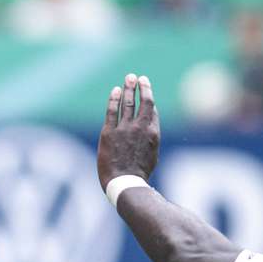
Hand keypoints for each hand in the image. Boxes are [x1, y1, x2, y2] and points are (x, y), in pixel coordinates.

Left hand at [98, 73, 160, 188]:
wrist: (125, 183)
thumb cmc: (139, 174)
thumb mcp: (152, 156)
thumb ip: (151, 140)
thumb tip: (150, 130)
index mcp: (153, 134)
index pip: (152, 111)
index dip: (148, 101)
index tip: (145, 93)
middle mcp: (141, 128)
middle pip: (143, 102)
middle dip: (142, 88)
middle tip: (138, 78)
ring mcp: (125, 129)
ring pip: (128, 103)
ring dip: (129, 88)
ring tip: (129, 78)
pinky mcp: (109, 132)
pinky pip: (112, 111)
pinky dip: (114, 99)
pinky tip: (115, 90)